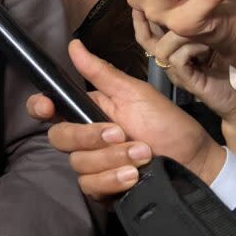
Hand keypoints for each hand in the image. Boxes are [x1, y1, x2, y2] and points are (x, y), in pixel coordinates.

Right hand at [26, 39, 225, 201]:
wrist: (196, 163)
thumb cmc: (167, 124)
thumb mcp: (136, 94)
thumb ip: (101, 73)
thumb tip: (73, 44)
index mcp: (88, 111)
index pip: (49, 109)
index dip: (40, 107)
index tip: (48, 107)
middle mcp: (84, 138)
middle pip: (59, 137)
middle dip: (89, 137)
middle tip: (121, 134)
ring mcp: (92, 165)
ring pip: (78, 164)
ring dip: (111, 159)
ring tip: (142, 156)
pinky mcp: (102, 190)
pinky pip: (90, 187)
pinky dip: (112, 181)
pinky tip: (133, 176)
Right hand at [133, 11, 235, 126]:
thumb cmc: (229, 68)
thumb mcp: (211, 40)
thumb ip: (198, 26)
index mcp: (173, 51)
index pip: (148, 31)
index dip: (142, 15)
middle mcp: (170, 61)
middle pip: (145, 40)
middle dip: (143, 21)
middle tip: (147, 5)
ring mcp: (177, 72)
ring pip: (161, 48)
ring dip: (177, 34)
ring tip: (197, 26)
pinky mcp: (187, 80)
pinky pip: (177, 58)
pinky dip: (190, 47)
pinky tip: (206, 44)